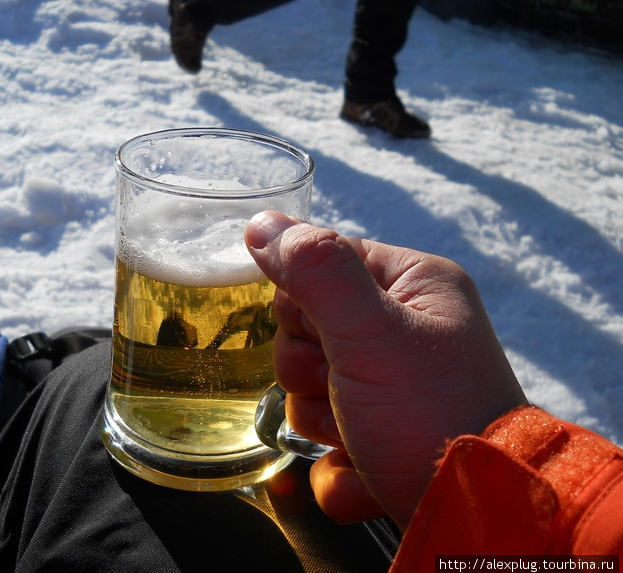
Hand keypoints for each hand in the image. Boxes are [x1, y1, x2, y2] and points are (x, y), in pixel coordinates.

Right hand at [245, 211, 526, 529]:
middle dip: (311, 370)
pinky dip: (337, 462)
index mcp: (410, 285)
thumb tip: (261, 224)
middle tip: (348, 388)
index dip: (304, 304)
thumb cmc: (430, 412)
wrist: (477, 513)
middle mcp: (401, 329)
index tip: (328, 335)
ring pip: (305, 388)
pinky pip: (323, 438)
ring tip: (364, 433)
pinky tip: (368, 465)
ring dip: (322, 419)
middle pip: (303, 329)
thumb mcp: (371, 332)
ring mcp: (386, 387)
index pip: (320, 264)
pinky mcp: (375, 435)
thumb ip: (316, 272)